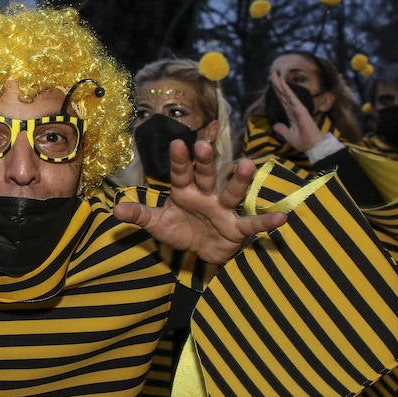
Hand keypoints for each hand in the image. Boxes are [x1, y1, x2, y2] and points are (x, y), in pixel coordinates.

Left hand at [113, 139, 286, 263]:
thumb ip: (140, 215)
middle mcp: (207, 195)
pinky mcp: (237, 227)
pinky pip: (252, 223)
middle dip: (206, 162)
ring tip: (248, 165)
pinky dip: (266, 221)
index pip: (181, 174)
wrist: (201, 252)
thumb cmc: (181, 230)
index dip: (179, 161)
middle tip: (205, 145)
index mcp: (185, 192)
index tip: (177, 143)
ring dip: (239, 180)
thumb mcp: (158, 225)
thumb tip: (115, 209)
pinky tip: (282, 217)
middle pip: (207, 176)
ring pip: (232, 192)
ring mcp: (224, 209)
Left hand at [268, 70, 323, 151]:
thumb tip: (275, 125)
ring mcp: (298, 109)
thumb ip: (282, 129)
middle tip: (272, 74)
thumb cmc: (303, 141)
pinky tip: (283, 84)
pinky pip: (292, 99)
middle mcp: (295, 110)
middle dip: (278, 85)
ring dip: (281, 85)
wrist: (312, 147)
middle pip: (284, 95)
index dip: (278, 92)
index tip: (273, 83)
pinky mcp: (301, 111)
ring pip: (287, 94)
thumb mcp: (288, 136)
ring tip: (275, 76)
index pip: (283, 100)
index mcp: (292, 114)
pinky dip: (287, 91)